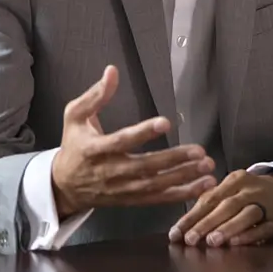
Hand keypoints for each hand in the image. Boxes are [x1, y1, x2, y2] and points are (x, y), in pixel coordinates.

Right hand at [51, 66, 217, 217]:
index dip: (143, 133)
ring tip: (207, 169)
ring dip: (184, 178)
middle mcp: (110, 172)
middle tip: (199, 151)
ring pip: (156, 185)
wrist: (65, 185)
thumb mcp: (75, 116)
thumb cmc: (74, 145)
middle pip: (145, 167)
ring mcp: (122, 189)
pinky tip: (202, 187)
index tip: (166, 123)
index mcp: (95, 149)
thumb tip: (112, 71)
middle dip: (174, 160)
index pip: (122, 141)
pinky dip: (181, 195)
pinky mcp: (132, 200)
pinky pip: (158, 199)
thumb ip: (95, 95)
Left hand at [169, 171, 272, 247]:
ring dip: (227, 228)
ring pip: (245, 214)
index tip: (176, 233)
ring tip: (212, 242)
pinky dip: (250, 235)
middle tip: (190, 239)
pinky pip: (263, 228)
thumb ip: (212, 203)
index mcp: (235, 180)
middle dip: (206, 223)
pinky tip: (236, 243)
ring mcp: (266, 203)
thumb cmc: (253, 193)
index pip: (209, 198)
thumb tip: (186, 225)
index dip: (191, 216)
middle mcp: (250, 189)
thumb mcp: (233, 190)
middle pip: (226, 206)